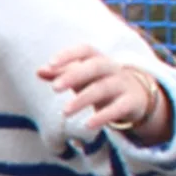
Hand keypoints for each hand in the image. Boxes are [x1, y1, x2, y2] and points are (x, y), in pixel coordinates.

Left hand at [39, 46, 170, 145]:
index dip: (69, 55)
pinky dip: (104, 116)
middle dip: (74, 75)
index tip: (50, 64)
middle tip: (54, 88)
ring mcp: (123, 84)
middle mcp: (112, 68)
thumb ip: (60, 74)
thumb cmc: (100, 83)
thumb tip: (39, 71)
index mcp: (98, 59)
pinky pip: (118, 108)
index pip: (85, 50)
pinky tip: (88, 125)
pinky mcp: (131, 102)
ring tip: (64, 111)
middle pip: (95, 67)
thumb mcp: (81, 78)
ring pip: (103, 88)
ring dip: (83, 99)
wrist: (137, 96)